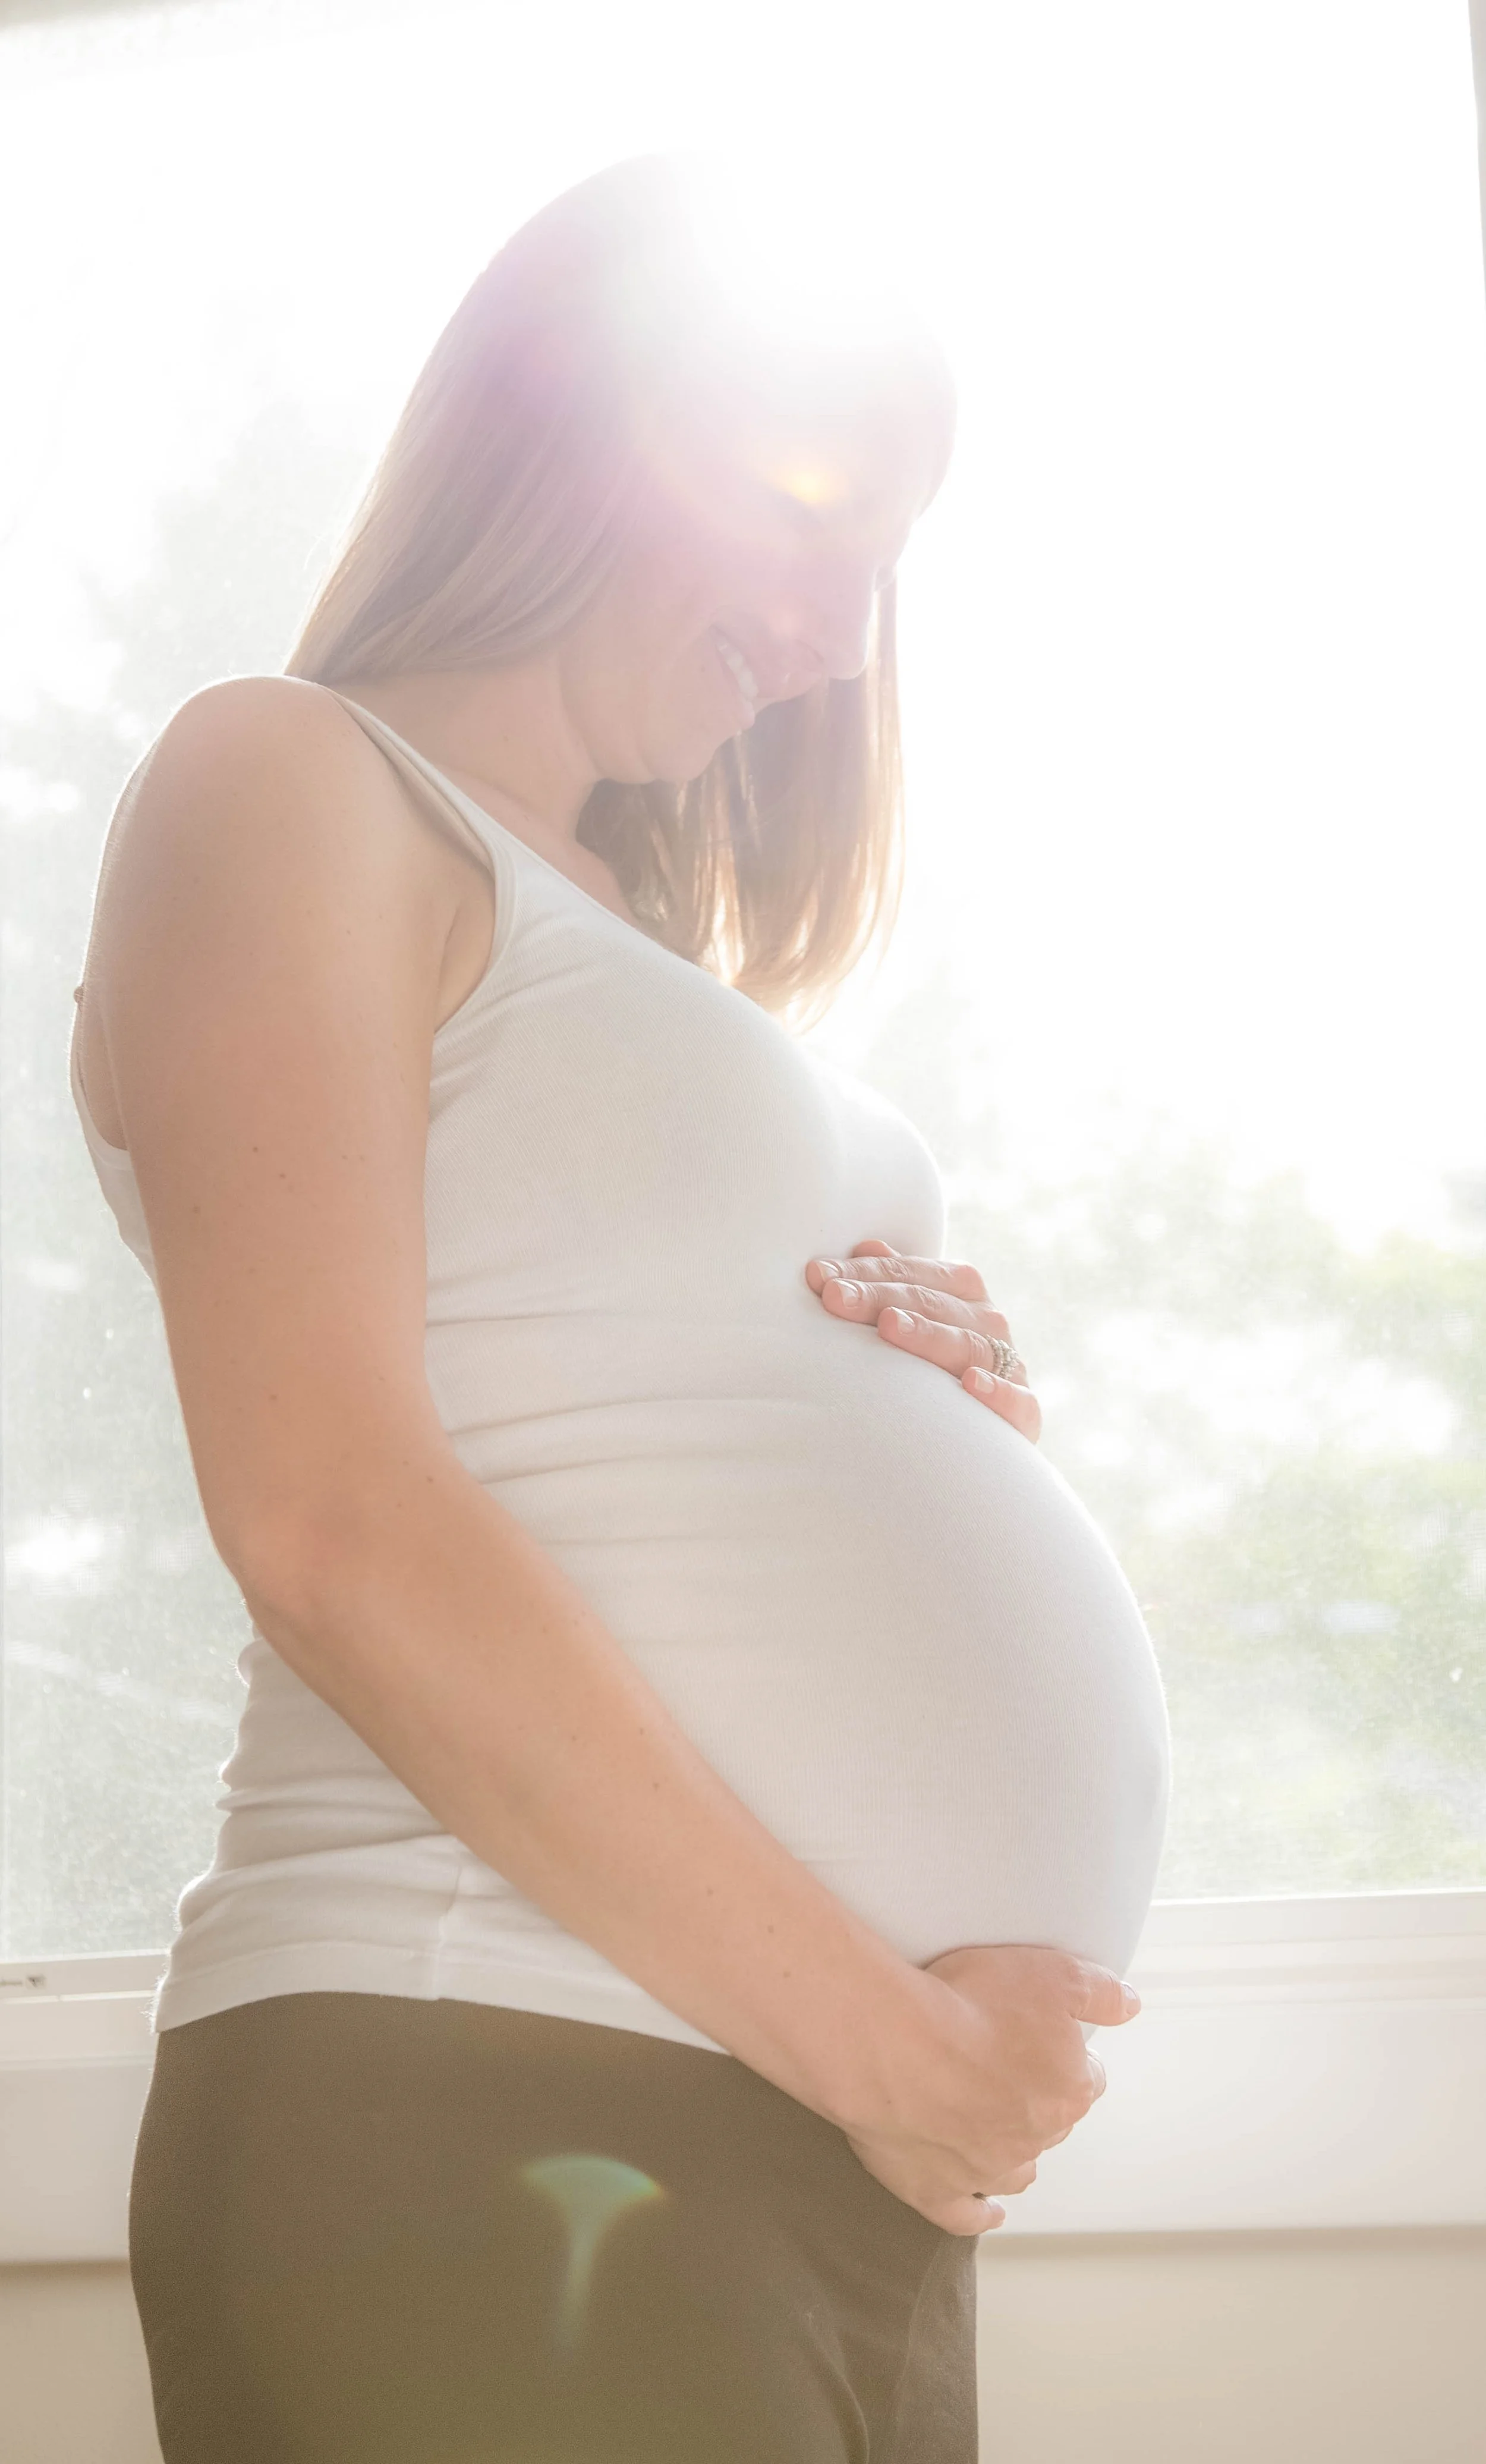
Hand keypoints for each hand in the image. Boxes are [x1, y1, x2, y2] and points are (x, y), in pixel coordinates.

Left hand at [804, 1240, 1041, 1443]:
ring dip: (929, 1334)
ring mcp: (1008, 1365)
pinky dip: (997, 1391)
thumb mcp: (913, 1320)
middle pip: (931, 1304)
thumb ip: (894, 1284)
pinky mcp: (1024, 1412)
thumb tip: (866, 1245)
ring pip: (968, 1344)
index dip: (866, 1273)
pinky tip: (970, 1384)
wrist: (978, 1437)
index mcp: (963, 1291)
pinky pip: (1018, 1401)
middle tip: (835, 1298)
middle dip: (880, 1297)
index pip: (911, 1274)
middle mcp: (989, 1322)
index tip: (819, 1278)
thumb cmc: (931, 1369)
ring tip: (889, 1325)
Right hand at [841, 1944, 1137, 2236]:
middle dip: (1038, 2100)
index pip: (1087, 2079)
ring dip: (1014, 2153)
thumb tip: (1130, 2006)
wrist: (896, 2044)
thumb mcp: (1054, 1975)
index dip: (1068, 2057)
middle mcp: (1035, 2138)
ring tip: (1000, 2132)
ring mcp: (985, 2170)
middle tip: (1008, 2069)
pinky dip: (978, 2213)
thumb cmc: (971, 2003)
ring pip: (1017, 2170)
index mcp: (1068, 2091)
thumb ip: (1100, 1992)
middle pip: (1051, 2122)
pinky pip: (966, 2216)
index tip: (1048, 2042)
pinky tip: (985, 2210)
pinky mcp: (936, 2190)